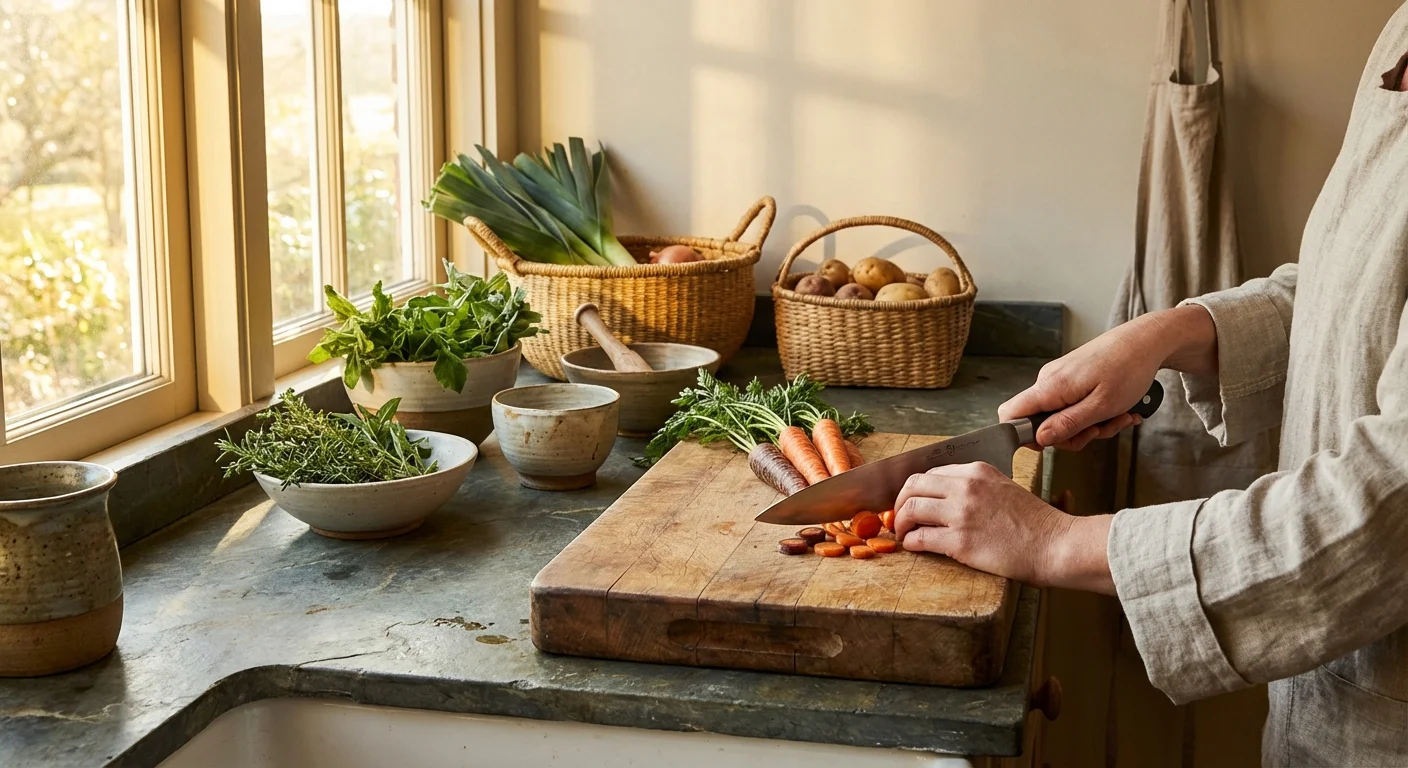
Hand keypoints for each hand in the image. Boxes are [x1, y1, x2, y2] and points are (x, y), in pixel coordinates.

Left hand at [893, 462, 1114, 592]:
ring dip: (901, 523)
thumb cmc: (1035, 523)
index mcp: (977, 471)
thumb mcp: (1004, 488)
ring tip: (904, 534)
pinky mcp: (959, 541)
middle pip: (912, 486)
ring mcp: (961, 513)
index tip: (912, 501)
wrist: (1055, 544)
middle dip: (899, 502)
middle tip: (900, 517)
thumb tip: (946, 499)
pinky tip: (914, 546)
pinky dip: (911, 542)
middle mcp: (965, 487)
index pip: (930, 473)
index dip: (915, 489)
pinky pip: (920, 538)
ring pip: (910, 509)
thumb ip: (975, 488)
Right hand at [998, 304, 1215, 449]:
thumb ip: (1067, 424)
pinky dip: (1095, 413)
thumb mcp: (1101, 406)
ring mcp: (1060, 379)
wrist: (1146, 340)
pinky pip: (1074, 405)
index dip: (1024, 436)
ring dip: (1091, 425)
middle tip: (1101, 430)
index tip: (1054, 443)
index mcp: (1050, 386)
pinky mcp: (1072, 378)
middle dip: (1073, 434)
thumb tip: (1039, 438)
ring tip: (1118, 417)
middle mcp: (1048, 381)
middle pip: (1041, 422)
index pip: (1010, 414)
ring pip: (1062, 416)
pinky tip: (1118, 410)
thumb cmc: (1128, 369)